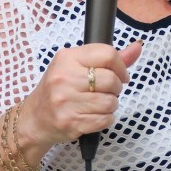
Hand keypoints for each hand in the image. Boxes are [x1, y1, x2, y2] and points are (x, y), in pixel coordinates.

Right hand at [19, 42, 141, 148]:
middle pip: (112, 80)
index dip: (121, 66)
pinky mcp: (70, 123)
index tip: (120, 75)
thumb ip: (108, 58)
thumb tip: (137, 47)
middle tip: (106, 91)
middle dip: (116, 88)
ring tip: (96, 104)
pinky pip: (105, 120)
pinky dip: (105, 119)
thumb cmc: (59, 89)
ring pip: (111, 102)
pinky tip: (92, 116)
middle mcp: (64, 78)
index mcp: (67, 58)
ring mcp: (66, 102)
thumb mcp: (77, 66)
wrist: (34, 119)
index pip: (107, 54)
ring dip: (110, 105)